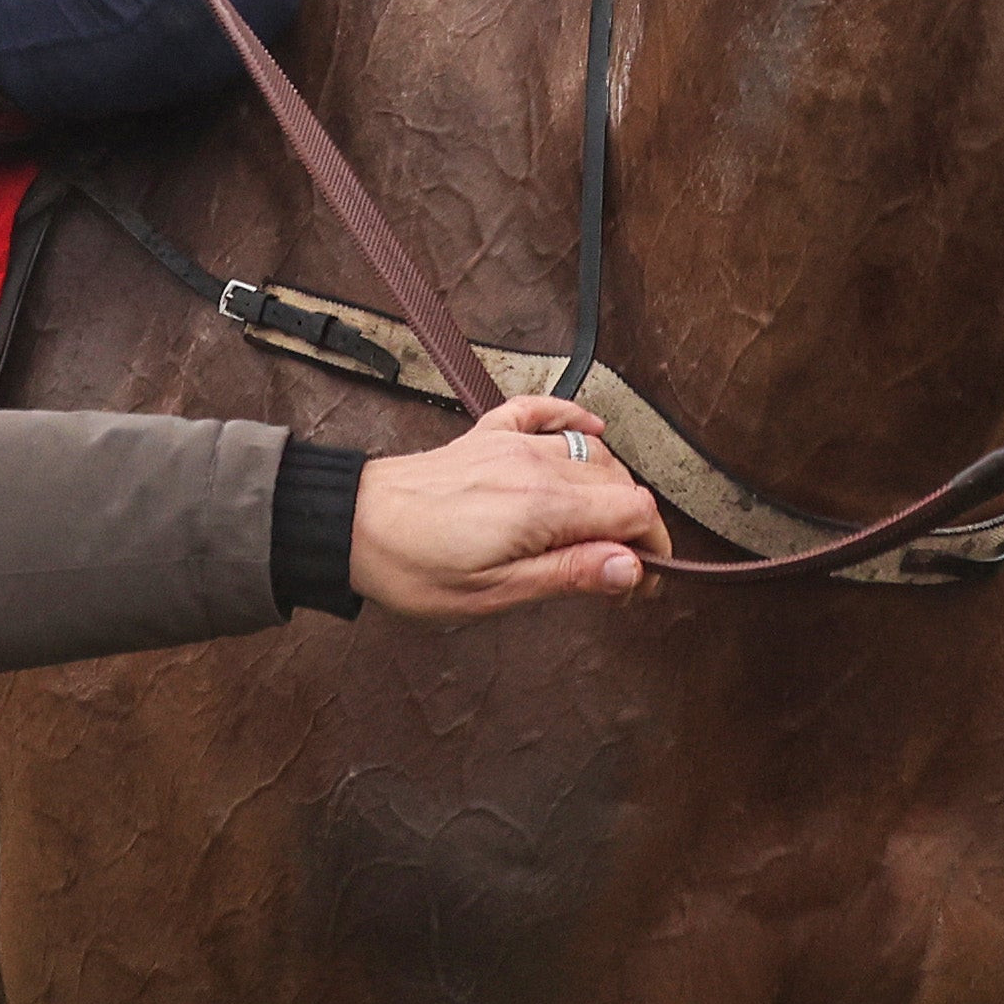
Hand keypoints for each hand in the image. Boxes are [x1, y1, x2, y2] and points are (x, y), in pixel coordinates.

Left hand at [349, 395, 665, 615]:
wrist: (352, 525)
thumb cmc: (414, 567)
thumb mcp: (496, 592)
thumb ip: (570, 574)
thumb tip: (631, 567)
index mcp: (545, 507)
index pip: (635, 511)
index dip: (650, 549)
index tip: (639, 582)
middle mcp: (537, 464)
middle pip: (620, 483)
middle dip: (632, 528)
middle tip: (616, 573)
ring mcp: (513, 444)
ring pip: (592, 452)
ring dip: (608, 487)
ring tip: (597, 530)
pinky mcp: (488, 435)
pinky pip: (543, 411)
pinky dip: (572, 418)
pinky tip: (588, 431)